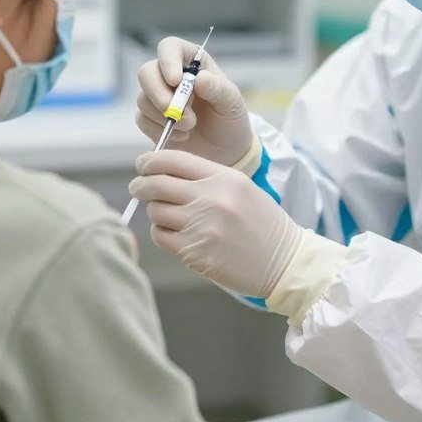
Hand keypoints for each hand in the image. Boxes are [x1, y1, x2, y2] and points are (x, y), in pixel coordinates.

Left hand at [129, 150, 302, 297]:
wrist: (283, 261)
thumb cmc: (260, 223)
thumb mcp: (240, 188)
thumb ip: (205, 177)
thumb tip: (163, 171)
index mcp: (223, 177)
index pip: (173, 159)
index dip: (150, 161)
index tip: (143, 165)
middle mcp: (211, 198)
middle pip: (156, 184)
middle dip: (141, 185)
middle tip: (138, 187)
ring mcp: (202, 226)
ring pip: (155, 211)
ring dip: (155, 212)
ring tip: (165, 214)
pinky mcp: (195, 252)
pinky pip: (161, 236)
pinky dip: (161, 233)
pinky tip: (174, 233)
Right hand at [135, 36, 254, 166]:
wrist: (224, 150)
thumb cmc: (229, 118)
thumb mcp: (232, 102)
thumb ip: (217, 88)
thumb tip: (199, 79)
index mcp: (192, 62)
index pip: (170, 47)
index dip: (167, 60)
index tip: (175, 80)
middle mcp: (170, 75)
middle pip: (147, 72)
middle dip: (158, 94)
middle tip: (175, 112)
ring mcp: (158, 96)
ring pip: (143, 98)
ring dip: (165, 116)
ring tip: (190, 126)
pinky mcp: (150, 118)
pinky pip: (142, 120)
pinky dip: (160, 130)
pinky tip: (182, 136)